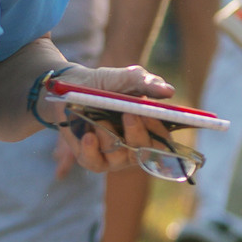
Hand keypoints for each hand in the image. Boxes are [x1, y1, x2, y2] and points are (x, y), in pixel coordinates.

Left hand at [47, 63, 177, 176]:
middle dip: (136, 133)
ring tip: (97, 115)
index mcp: (150, 130)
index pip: (163, 141)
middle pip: (144, 152)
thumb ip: (148, 83)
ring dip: (108, 134)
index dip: (157, 130)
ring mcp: (114, 156)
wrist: (72, 87)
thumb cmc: (107, 83)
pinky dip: (91, 150)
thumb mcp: (128, 78)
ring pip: (118, 156)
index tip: (147, 113)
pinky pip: (94, 162)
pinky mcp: (91, 159)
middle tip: (128, 114)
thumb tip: (169, 91)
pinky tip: (88, 136)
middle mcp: (135, 147)